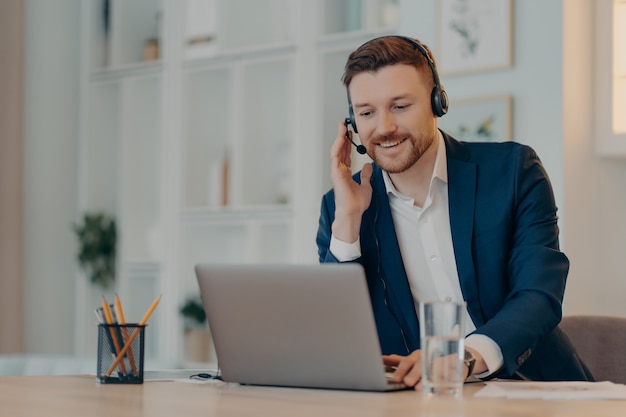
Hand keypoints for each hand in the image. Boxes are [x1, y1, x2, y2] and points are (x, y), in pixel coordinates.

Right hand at [329, 121, 372, 242]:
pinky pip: (336, 157)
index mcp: (345, 173)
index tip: (350, 133)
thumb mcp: (366, 186)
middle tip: (345, 125)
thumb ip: (366, 175)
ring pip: (336, 151)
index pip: (345, 154)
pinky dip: (338, 147)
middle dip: (342, 137)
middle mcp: (339, 171)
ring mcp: (336, 172)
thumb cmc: (357, 203)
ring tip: (342, 127)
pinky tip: (342, 138)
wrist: (353, 212)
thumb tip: (368, 166)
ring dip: (339, 138)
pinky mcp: (336, 174)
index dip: (348, 143)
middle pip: (340, 150)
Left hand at [384, 349, 474, 389]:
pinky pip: (450, 374)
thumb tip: (383, 359)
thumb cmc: (428, 360)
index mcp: (417, 355)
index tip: (395, 379)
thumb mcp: (413, 360)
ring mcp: (441, 362)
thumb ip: (398, 360)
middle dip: (413, 374)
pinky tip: (440, 390)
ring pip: (434, 369)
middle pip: (420, 365)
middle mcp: (428, 357)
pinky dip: (444, 383)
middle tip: (408, 382)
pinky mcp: (454, 368)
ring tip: (421, 388)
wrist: (453, 356)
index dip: (401, 370)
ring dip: (427, 379)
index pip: (407, 361)